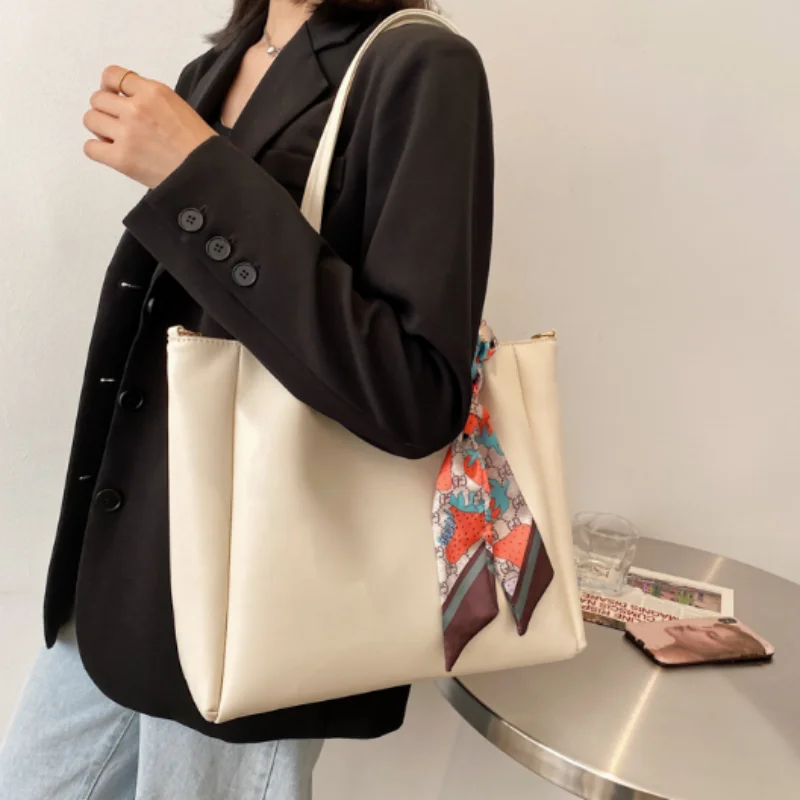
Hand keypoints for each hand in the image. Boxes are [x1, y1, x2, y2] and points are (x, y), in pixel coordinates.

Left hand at [83, 65, 217, 188]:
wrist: (206, 174)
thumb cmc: (198, 145)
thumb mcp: (178, 106)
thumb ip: (150, 98)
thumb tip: (124, 100)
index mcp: (153, 92)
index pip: (112, 75)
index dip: (110, 87)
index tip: (116, 98)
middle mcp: (136, 109)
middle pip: (98, 99)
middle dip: (106, 111)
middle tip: (120, 124)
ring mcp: (127, 134)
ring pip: (91, 120)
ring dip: (100, 129)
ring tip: (117, 139)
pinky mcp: (122, 159)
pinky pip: (90, 148)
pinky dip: (98, 150)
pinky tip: (112, 153)